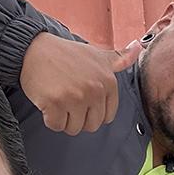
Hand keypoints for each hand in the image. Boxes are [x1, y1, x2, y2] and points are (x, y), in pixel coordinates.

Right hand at [19, 32, 143, 134]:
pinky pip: (56, 126)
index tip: (81, 95)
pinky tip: (47, 100)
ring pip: (74, 128)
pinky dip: (50, 118)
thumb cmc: (66, 54)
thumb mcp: (97, 54)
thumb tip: (140, 46)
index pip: (107, 117)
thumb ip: (119, 58)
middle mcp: (95, 90)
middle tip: (67, 97)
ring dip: (63, 118)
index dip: (91, 111)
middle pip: (91, 125)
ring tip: (58, 97)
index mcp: (109, 82)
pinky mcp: (55, 103)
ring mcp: (75, 97)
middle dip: (78, 117)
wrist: (33, 49)